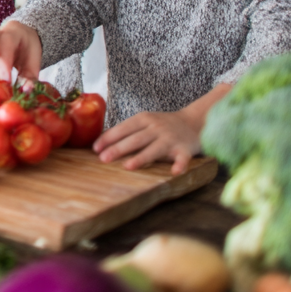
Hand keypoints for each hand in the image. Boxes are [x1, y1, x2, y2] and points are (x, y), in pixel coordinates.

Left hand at [92, 82, 231, 173]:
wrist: (195, 122)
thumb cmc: (162, 125)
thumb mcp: (144, 122)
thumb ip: (127, 131)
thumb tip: (100, 144)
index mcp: (144, 119)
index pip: (123, 128)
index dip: (109, 138)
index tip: (96, 149)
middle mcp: (156, 127)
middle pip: (135, 139)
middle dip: (118, 149)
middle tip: (104, 159)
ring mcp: (170, 138)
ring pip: (154, 149)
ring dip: (141, 158)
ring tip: (128, 166)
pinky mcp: (185, 149)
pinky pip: (182, 158)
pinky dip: (179, 165)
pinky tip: (174, 172)